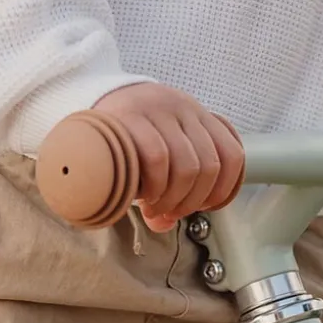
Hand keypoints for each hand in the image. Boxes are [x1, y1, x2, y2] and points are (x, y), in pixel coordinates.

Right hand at [92, 82, 244, 232]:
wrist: (89, 98)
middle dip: (193, 201)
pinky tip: (145, 195)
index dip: (224, 189)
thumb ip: (171, 186)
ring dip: (174, 199)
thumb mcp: (158, 152)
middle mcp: (184, 109)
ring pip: (188, 166)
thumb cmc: (128, 136)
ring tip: (155, 209)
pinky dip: (157, 186)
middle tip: (172, 212)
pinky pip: (158, 158)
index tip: (205, 206)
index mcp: (198, 116)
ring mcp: (159, 110)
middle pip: (210, 167)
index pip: (233, 154)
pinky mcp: (131, 116)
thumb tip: (165, 224)